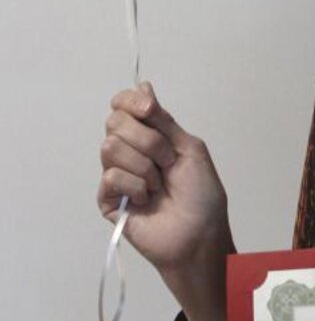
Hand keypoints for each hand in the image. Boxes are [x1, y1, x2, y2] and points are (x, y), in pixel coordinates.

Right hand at [98, 83, 233, 320]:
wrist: (198, 235)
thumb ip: (164, 120)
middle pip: (114, 122)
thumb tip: (143, 85)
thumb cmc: (202, 194)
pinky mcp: (106, 199)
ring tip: (159, 186)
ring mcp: (116, 175)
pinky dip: (135, 187)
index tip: (148, 108)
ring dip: (144, 167)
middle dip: (148, 140)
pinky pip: (110, 177)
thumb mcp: (189, 149)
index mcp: (150, 136)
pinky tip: (145, 201)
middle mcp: (129, 151)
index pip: (123, 106)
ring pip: (110, 147)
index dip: (130, 102)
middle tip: (167, 162)